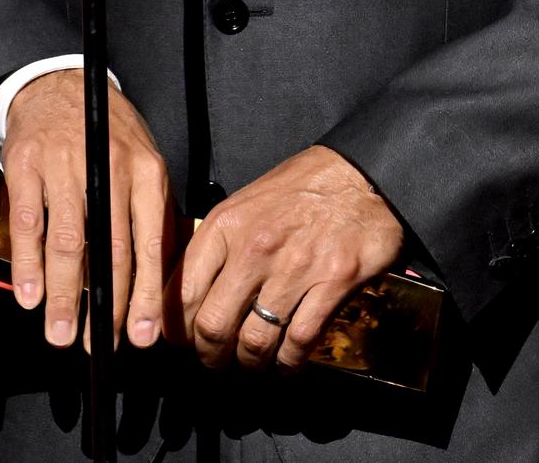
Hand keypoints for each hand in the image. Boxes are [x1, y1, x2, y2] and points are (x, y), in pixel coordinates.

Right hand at [0, 71, 174, 351]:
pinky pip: (28, 222)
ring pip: (68, 242)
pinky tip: (30, 293)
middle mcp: (109, 168)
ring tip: (60, 332)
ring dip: (64, 295)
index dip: (145, 295)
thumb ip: (149, 216)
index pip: (150, 244)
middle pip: (110, 249)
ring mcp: (66, 165)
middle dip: (104, 306)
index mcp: (146, 173)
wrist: (60, 85)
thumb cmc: (106, 135)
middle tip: (96, 345)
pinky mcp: (27, 165)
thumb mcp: (142, 164)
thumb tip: (157, 282)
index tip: (141, 335)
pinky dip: (28, 263)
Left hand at [178, 145, 403, 371]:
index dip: (177, 328)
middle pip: (213, 326)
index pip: (182, 292)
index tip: (183, 341)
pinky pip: (299, 341)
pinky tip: (288, 363)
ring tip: (253, 365)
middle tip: (216, 362)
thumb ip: (218, 245)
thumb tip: (192, 290)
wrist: (362, 174)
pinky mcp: (332, 283)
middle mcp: (254, 248)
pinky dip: (290, 363)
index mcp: (226, 225)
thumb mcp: (246, 203)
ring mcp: (294, 267)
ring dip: (251, 364)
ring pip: (255, 341)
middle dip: (210, 356)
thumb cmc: (301, 188)